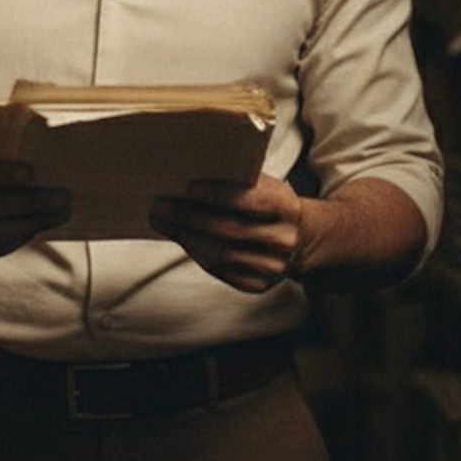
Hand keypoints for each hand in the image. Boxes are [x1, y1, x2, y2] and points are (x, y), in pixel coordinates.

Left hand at [149, 172, 304, 293]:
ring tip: (162, 222)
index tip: (188, 188)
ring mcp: (273, 266)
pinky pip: (221, 271)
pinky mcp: (259, 284)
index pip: (251, 201)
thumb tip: (188, 176)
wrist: (300, 238)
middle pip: (230, 230)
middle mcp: (284, 239)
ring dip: (186, 237)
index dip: (219, 195)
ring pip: (222, 254)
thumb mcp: (264, 186)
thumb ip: (238, 181)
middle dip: (190, 218)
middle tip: (160, 206)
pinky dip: (196, 253)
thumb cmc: (269, 203)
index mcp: (287, 207)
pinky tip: (181, 238)